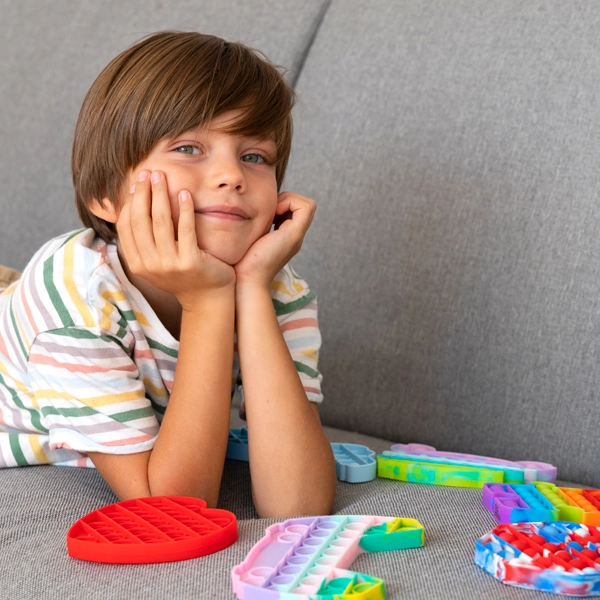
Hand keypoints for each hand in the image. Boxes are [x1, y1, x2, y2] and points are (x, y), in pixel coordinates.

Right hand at [117, 170, 235, 310]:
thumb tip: (130, 206)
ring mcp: (169, 265)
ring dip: (161, 195)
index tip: (137, 183)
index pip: (126, 226)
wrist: (208, 298)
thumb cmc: (183, 274)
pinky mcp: (190, 262)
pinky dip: (184, 209)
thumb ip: (144, 240)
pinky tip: (185, 193)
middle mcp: (150, 265)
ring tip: (163, 177)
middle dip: (143, 193)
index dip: (129, 202)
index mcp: (137, 263)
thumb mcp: (157, 261)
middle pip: (141, 220)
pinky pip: (185, 229)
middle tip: (149, 173)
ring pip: (161, 222)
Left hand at [234, 191, 315, 287]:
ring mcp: (297, 236)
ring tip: (271, 213)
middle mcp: (295, 236)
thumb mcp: (250, 237)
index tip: (268, 212)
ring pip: (307, 205)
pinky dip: (289, 203)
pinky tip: (273, 215)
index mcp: (286, 236)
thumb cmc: (241, 261)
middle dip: (287, 199)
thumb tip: (249, 208)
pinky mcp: (294, 235)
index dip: (284, 202)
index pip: (297, 208)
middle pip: (304, 205)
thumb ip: (256, 226)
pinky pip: (305, 207)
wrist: (246, 279)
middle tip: (270, 211)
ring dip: (288, 200)